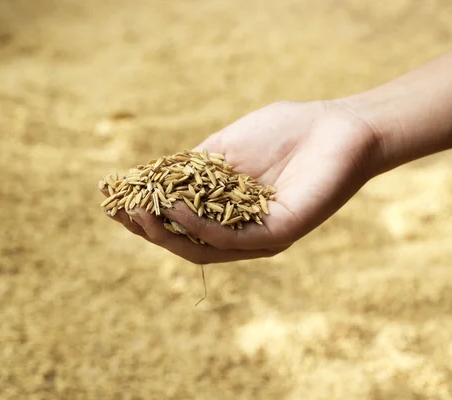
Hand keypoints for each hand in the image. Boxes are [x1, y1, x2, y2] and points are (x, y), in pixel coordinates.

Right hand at [105, 99, 381, 263]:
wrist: (338, 126)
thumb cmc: (285, 131)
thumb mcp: (226, 147)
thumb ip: (193, 166)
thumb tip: (152, 178)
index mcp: (227, 211)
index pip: (178, 220)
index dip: (144, 213)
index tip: (113, 198)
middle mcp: (241, 231)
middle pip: (185, 241)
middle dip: (148, 229)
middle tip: (120, 212)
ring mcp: (259, 236)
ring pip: (203, 248)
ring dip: (166, 233)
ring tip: (140, 212)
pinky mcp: (279, 233)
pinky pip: (232, 238)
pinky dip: (198, 225)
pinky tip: (175, 205)